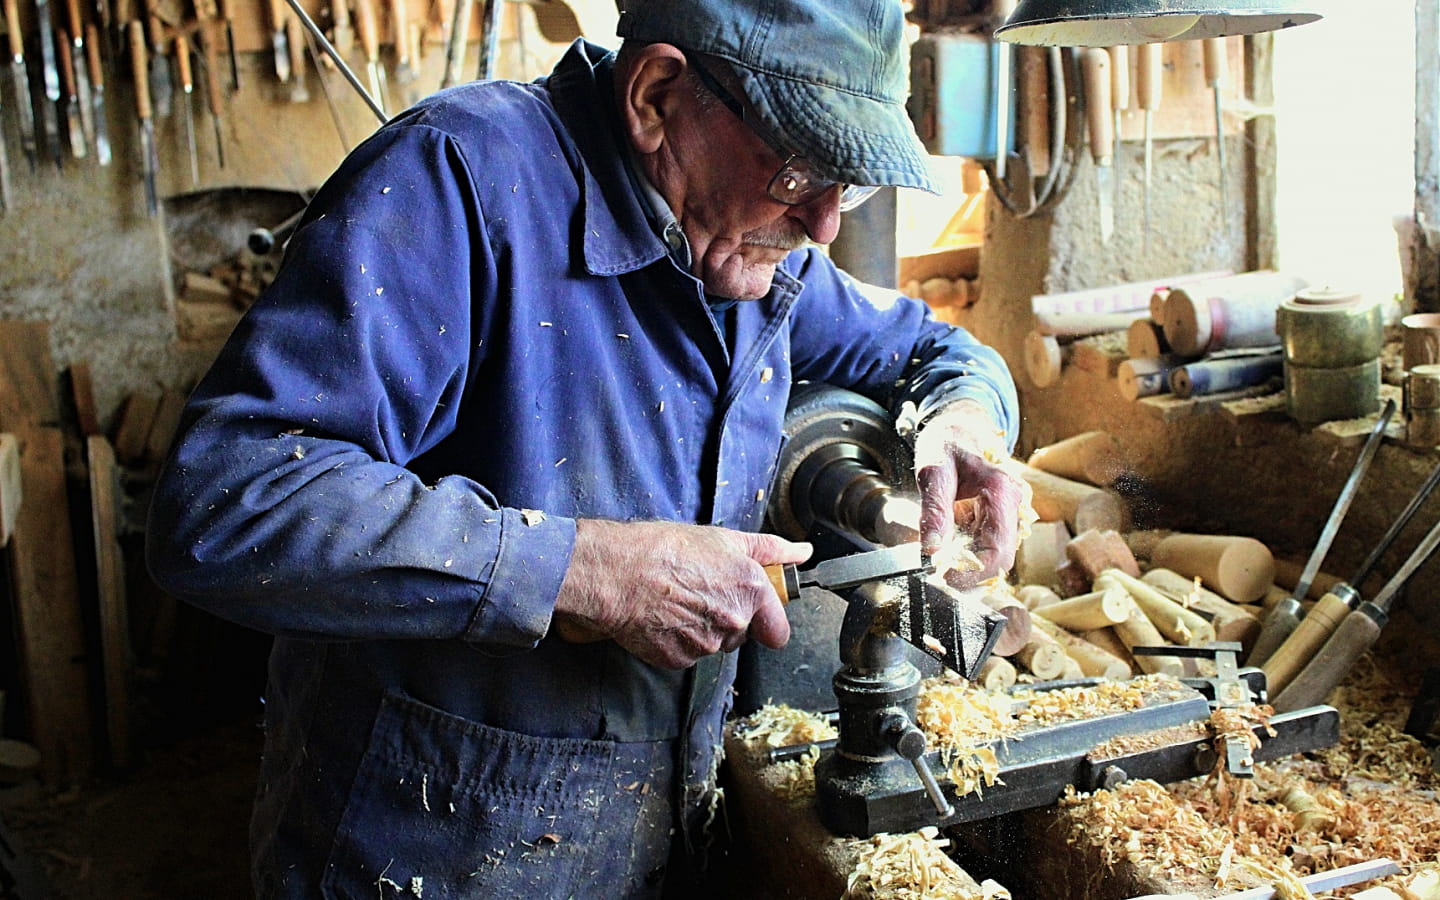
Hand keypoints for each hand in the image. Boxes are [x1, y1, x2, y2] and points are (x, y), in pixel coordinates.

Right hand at [552, 520, 812, 668]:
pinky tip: (663, 615)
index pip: (778, 630)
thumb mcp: (723, 539)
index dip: (766, 621)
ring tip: (677, 600)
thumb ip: (769, 549)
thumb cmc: (664, 549)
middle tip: (700, 591)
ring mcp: (706, 645)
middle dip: (727, 617)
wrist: (616, 572)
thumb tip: (801, 552)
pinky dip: (677, 639)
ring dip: (701, 628)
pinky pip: (686, 653)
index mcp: (750, 592)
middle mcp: (733, 623)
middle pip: (742, 634)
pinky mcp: (678, 659)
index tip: (755, 612)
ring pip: (713, 644)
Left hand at [913, 401, 1022, 589]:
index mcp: (1002, 491)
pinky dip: (970, 554)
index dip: (973, 572)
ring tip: (940, 558)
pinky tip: (950, 548)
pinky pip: (990, 545)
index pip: (998, 550)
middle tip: (938, 574)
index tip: (943, 577)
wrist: (959, 428)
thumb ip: (934, 511)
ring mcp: (1011, 513)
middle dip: (971, 572)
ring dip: (970, 565)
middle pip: (1001, 558)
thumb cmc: (947, 444)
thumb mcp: (933, 472)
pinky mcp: (1002, 518)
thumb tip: (932, 550)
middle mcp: (1014, 504)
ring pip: (997, 555)